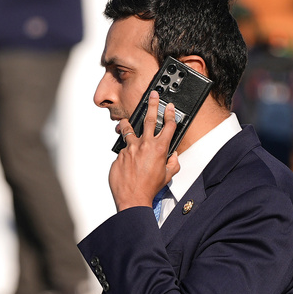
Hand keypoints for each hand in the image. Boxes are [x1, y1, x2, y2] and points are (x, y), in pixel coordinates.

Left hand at [109, 91, 180, 210]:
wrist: (132, 198)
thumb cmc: (150, 188)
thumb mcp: (167, 175)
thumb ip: (172, 163)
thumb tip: (173, 156)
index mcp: (159, 149)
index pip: (168, 126)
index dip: (170, 114)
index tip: (170, 106)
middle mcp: (145, 145)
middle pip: (150, 119)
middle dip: (152, 105)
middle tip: (153, 95)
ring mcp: (130, 149)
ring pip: (128, 130)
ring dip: (127, 125)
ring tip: (125, 122)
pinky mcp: (119, 155)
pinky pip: (123, 151)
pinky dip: (125, 154)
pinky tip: (126, 164)